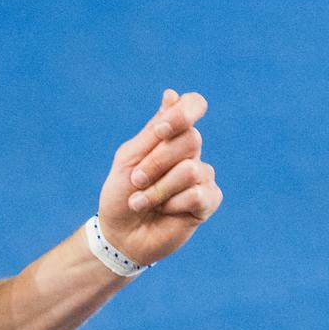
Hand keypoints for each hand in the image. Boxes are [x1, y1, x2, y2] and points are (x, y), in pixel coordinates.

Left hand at [98, 89, 222, 266]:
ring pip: (192, 170)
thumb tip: (172, 94)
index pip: (194, 105)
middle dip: (156, 163)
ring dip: (158, 189)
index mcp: (170, 135)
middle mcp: (189, 152)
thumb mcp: (129, 158)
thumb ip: (152, 130)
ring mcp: (201, 177)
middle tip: (136, 180)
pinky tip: (165, 212)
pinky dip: (173, 205)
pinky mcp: (208, 202)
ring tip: (140, 202)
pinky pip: (199, 195)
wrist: (120, 236)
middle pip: (191, 139)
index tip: (159, 132)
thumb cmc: (120, 193)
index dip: (183, 114)